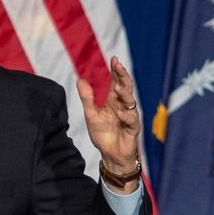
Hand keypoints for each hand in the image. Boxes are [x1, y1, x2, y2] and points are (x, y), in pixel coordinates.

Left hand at [77, 57, 140, 189]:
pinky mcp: (133, 128)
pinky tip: (120, 112)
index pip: (115, 82)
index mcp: (112, 101)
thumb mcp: (91, 115)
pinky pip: (132, 120)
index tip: (113, 58)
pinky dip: (126, 116)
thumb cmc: (103, 134)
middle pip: (126, 87)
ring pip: (130, 102)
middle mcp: (122, 106)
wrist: (110, 155)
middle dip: (123, 76)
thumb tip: (80, 79)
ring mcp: (129, 116)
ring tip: (118, 88)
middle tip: (118, 65)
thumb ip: (87, 98)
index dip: (115, 71)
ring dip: (125, 94)